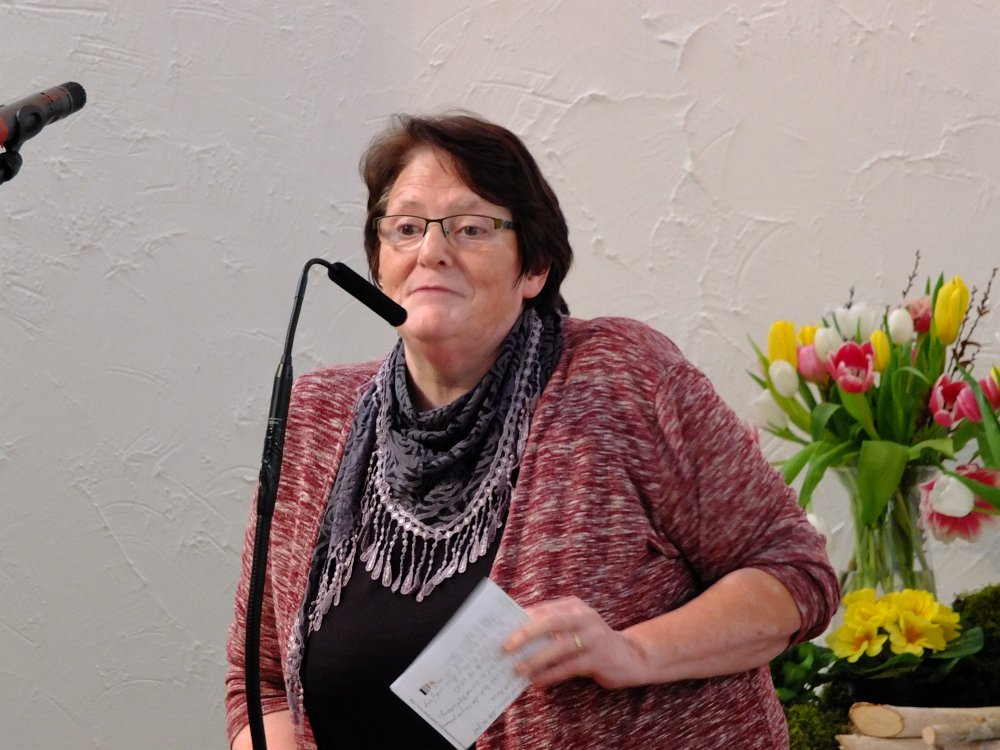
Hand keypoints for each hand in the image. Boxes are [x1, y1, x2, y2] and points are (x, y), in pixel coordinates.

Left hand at [503, 596, 646, 689]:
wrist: (632, 656)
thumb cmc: (593, 642)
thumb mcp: (573, 628)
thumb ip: (550, 628)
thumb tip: (515, 636)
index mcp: (573, 606)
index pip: (542, 610)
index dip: (519, 619)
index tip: (499, 630)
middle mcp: (584, 616)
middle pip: (549, 622)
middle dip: (524, 634)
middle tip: (505, 647)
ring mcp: (594, 637)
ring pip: (559, 646)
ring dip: (536, 658)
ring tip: (518, 669)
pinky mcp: (600, 658)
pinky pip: (570, 666)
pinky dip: (551, 674)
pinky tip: (537, 681)